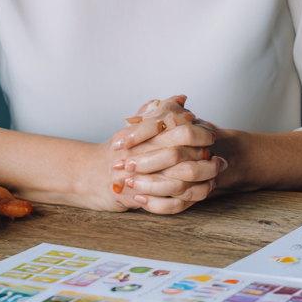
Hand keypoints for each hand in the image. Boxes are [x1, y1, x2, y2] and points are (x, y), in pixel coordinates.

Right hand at [109, 97, 225, 214]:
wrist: (84, 175)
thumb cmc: (115, 151)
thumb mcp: (135, 128)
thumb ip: (161, 112)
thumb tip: (183, 99)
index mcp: (138, 134)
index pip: (173, 128)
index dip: (196, 131)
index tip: (211, 134)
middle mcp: (136, 154)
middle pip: (176, 154)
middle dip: (202, 156)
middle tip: (217, 156)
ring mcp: (135, 178)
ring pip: (174, 180)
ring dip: (199, 179)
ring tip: (214, 175)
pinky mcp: (134, 198)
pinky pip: (166, 202)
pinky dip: (185, 199)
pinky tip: (198, 193)